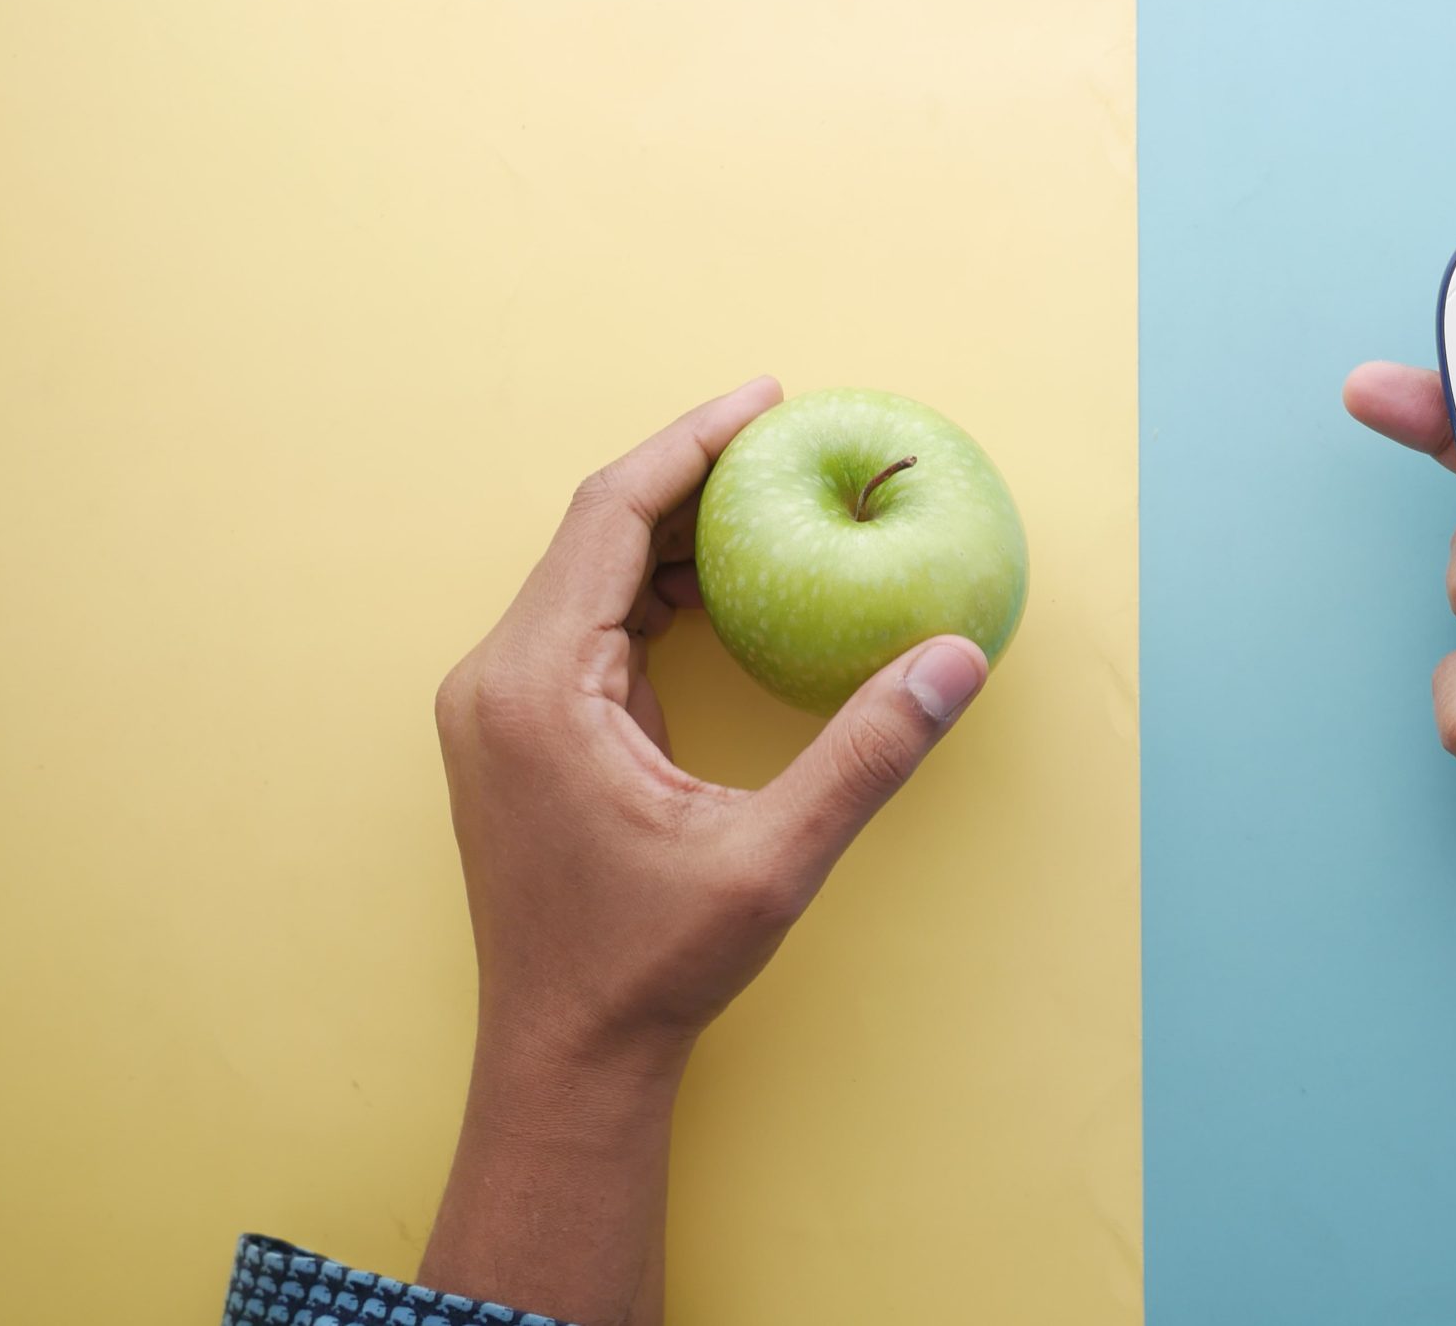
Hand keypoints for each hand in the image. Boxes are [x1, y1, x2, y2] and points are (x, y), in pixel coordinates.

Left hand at [419, 377, 988, 1324]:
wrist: (565, 1057)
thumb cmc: (650, 965)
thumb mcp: (774, 857)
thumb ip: (868, 751)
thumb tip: (957, 659)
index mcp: (537, 686)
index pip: (611, 516)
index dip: (690, 442)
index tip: (766, 398)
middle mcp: (498, 680)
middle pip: (596, 530)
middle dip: (692, 472)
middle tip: (787, 435)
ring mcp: (500, 708)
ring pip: (589, 574)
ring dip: (677, 531)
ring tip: (771, 497)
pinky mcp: (519, 735)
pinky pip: (587, 624)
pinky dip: (658, 590)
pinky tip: (726, 586)